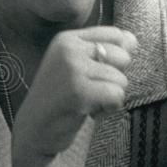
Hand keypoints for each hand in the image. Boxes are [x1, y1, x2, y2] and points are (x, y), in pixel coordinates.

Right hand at [12, 25, 136, 162]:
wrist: (34, 131)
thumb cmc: (61, 99)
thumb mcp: (79, 68)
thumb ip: (106, 51)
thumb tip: (133, 39)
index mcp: (67, 39)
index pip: (116, 35)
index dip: (118, 58)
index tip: (96, 74)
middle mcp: (68, 49)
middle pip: (123, 56)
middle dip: (114, 79)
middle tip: (90, 91)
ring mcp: (72, 68)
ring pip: (121, 79)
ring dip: (110, 98)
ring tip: (86, 103)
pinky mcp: (79, 91)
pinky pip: (116, 95)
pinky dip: (109, 109)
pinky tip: (89, 112)